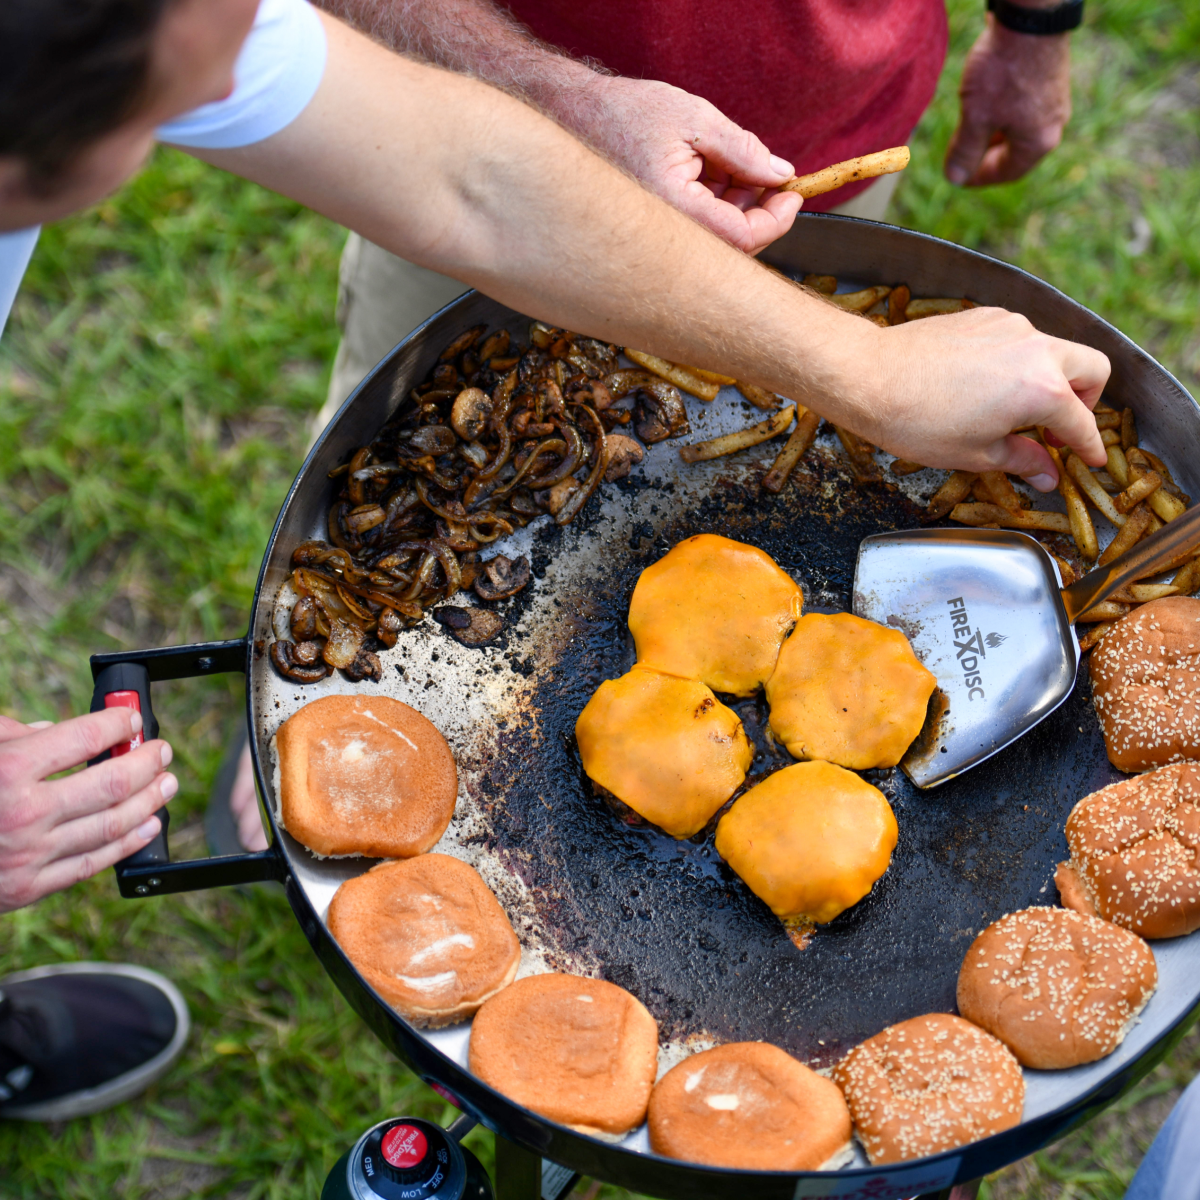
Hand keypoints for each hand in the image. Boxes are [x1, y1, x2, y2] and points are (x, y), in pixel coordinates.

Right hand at [0, 710, 176, 912]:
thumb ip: (12, 734)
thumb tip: (55, 728)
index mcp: (9, 770)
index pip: (85, 737)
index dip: (117, 724)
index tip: (130, 719)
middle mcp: (23, 813)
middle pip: (113, 782)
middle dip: (147, 762)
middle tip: (161, 750)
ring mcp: (29, 855)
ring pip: (112, 824)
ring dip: (150, 801)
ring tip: (167, 784)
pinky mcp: (29, 888)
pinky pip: (93, 863)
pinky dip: (130, 842)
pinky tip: (149, 825)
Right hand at [578, 77, 801, 254]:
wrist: (575, 117)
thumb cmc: (626, 114)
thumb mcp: (696, 119)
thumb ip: (744, 150)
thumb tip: (781, 173)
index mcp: (674, 209)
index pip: (742, 236)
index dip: (776, 219)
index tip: (793, 192)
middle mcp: (665, 233)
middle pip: (732, 244)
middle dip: (758, 209)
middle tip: (766, 174)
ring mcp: (658, 236)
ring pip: (716, 238)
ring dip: (735, 204)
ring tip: (726, 162)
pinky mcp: (655, 231)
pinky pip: (696, 232)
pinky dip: (713, 204)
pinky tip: (707, 173)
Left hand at [856, 307, 1108, 486]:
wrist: (870, 377)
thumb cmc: (918, 421)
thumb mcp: (976, 454)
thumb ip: (1023, 460)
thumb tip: (1047, 474)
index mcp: (1042, 389)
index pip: (1082, 422)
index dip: (1089, 447)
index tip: (1090, 458)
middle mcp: (1035, 349)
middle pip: (1091, 369)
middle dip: (1086, 401)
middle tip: (1057, 429)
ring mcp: (1010, 326)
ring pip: (1054, 349)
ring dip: (1051, 378)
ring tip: (1016, 410)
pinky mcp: (985, 316)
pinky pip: (1019, 338)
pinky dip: (1019, 361)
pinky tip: (988, 385)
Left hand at [945, 18, 1070, 186]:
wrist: (1030, 16)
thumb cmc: (1003, 70)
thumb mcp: (976, 116)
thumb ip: (965, 149)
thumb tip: (954, 178)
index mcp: (1038, 142)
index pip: (1006, 172)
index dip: (978, 177)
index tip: (957, 176)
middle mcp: (1053, 124)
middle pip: (1015, 153)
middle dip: (985, 156)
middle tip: (960, 154)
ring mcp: (1055, 101)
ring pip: (1019, 130)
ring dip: (993, 134)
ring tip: (969, 128)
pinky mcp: (1050, 80)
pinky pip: (1024, 109)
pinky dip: (1002, 114)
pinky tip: (985, 103)